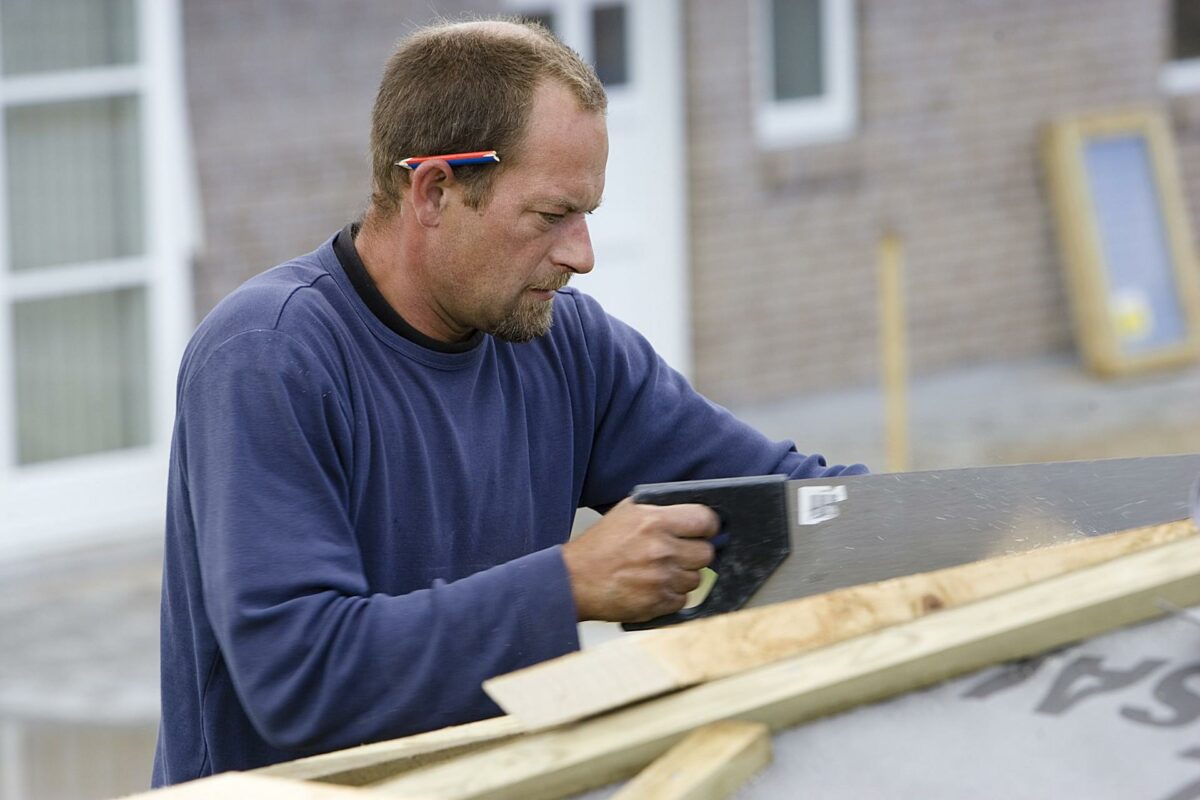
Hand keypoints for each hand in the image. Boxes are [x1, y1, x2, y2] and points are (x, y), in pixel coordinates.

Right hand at [561, 498, 719, 622]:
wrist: (575, 580)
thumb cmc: (599, 546)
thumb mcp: (626, 512)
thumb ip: (659, 510)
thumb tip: (689, 512)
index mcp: (655, 521)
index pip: (705, 520)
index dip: (707, 525)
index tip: (703, 530)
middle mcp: (662, 549)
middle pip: (706, 552)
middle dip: (695, 552)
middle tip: (678, 552)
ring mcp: (662, 578)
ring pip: (697, 578)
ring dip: (683, 576)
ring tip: (660, 571)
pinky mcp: (658, 602)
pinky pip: (684, 599)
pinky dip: (673, 595)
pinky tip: (654, 587)